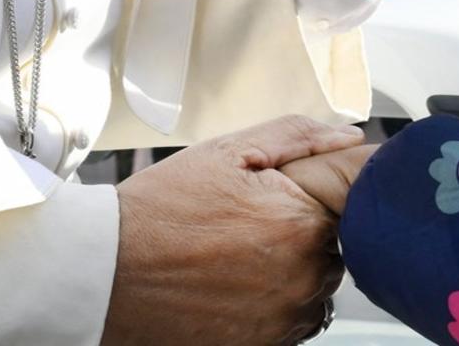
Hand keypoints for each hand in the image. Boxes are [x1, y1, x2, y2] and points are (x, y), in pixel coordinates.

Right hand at [102, 116, 359, 345]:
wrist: (107, 274)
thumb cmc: (160, 212)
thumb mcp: (226, 152)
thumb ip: (298, 137)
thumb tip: (349, 137)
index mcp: (302, 222)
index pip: (350, 200)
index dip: (318, 192)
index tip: (285, 196)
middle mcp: (304, 277)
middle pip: (334, 245)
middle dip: (302, 229)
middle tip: (247, 222)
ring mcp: (286, 318)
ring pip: (315, 285)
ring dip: (291, 268)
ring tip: (235, 254)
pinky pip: (294, 321)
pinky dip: (274, 302)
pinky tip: (233, 284)